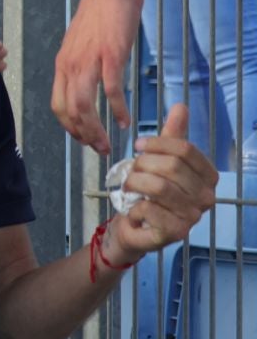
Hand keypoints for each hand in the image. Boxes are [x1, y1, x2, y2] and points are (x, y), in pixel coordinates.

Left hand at [51, 0, 142, 154]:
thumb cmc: (100, 13)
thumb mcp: (82, 43)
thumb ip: (83, 64)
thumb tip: (89, 82)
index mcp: (63, 64)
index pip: (57, 104)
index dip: (69, 126)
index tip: (83, 139)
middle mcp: (70, 65)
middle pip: (68, 111)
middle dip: (82, 135)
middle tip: (98, 149)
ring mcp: (89, 61)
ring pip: (84, 106)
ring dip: (95, 130)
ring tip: (107, 144)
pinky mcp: (111, 56)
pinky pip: (110, 91)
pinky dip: (116, 110)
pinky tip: (124, 121)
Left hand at [103, 103, 219, 266]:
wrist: (134, 226)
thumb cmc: (149, 191)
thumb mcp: (160, 159)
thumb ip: (172, 135)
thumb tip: (180, 106)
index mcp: (208, 176)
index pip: (185, 149)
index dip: (157, 143)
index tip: (138, 145)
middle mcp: (206, 197)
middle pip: (171, 167)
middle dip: (142, 165)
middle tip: (131, 171)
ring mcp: (193, 216)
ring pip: (159, 186)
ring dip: (135, 183)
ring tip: (129, 187)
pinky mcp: (176, 232)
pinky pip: (148, 208)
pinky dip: (133, 205)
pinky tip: (133, 209)